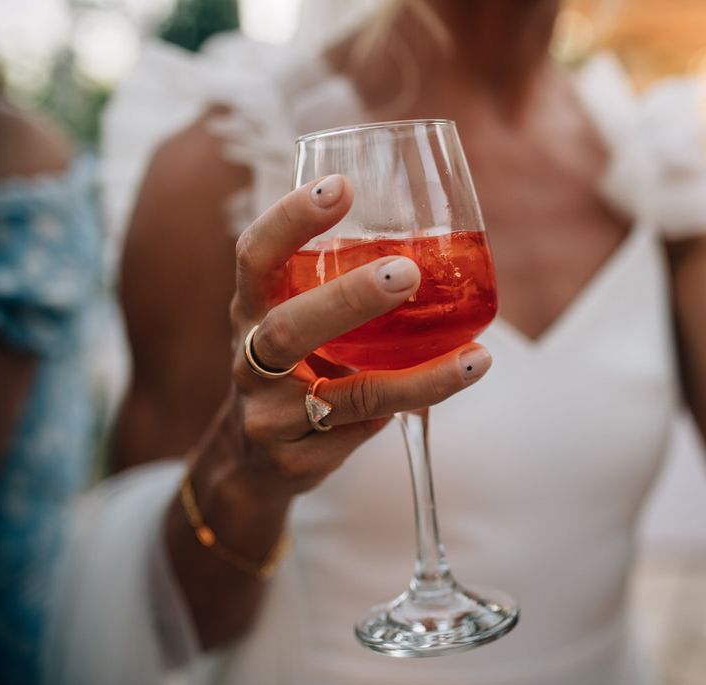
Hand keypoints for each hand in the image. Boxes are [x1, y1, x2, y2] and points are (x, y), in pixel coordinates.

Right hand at [228, 174, 491, 495]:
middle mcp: (249, 361)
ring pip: (345, 396)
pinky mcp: (296, 459)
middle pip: (286, 330)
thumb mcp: (290, 323)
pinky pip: (363, 432)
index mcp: (250, 311)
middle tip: (406, 273)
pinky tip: (454, 380)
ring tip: (472, 357)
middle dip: (347, 300)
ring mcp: (268, 416)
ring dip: (414, 378)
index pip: (255, 257)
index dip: (290, 219)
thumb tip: (432, 246)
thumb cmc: (290, 373)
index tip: (341, 186)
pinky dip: (413, 404)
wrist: (254, 460)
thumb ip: (332, 290)